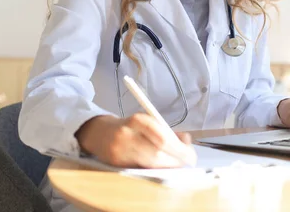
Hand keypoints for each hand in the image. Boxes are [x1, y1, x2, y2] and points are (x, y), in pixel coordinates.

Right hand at [75, 114, 195, 167]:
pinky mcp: (116, 164)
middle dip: (176, 159)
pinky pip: (140, 168)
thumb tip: (186, 141)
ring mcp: (119, 151)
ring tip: (177, 165)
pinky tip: (162, 167)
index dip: (179, 148)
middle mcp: (126, 135)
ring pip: (149, 163)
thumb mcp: (147, 121)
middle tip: (188, 161)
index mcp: (137, 120)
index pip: (162, 137)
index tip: (190, 153)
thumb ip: (166, 130)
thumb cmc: (129, 126)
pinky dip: (154, 169)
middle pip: (157, 153)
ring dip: (167, 166)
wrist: (99, 132)